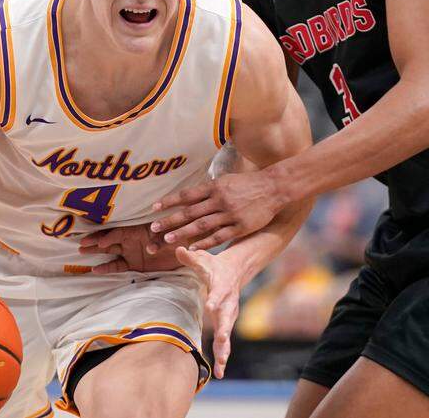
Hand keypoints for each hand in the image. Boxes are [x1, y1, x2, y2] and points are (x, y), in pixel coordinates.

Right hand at [78, 224, 183, 273]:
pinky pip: (118, 266)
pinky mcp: (134, 264)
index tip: (101, 243)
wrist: (187, 249)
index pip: (120, 232)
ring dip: (96, 251)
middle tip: (81, 244)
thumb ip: (161, 241)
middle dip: (95, 240)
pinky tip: (94, 270)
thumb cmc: (180, 236)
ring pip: (109, 250)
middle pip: (110, 239)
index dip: (110, 236)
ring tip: (81, 252)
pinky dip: (107, 268)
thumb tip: (151, 248)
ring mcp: (131, 252)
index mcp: (139, 230)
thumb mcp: (173, 236)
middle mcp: (132, 240)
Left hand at [150, 171, 284, 250]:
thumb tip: (190, 194)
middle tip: (153, 228)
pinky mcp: (240, 226)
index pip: (187, 195)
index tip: (154, 208)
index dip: (169, 201)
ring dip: (183, 232)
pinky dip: (205, 243)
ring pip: (202, 225)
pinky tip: (193, 248)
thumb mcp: (226, 180)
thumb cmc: (248, 183)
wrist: (274, 187)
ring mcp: (230, 214)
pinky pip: (219, 236)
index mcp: (215, 187)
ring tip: (167, 239)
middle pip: (190, 211)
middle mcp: (219, 200)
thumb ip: (209, 189)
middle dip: (170, 220)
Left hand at [176, 247, 241, 378]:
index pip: (218, 294)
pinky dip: (223, 357)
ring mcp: (229, 316)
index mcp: (221, 289)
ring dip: (224, 352)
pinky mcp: (227, 325)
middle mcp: (227, 305)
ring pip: (227, 336)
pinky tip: (219, 372)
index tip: (210, 305)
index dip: (214, 300)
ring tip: (221, 369)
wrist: (236, 271)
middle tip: (222, 343)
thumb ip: (190, 257)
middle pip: (226, 320)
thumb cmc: (216, 266)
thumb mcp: (204, 259)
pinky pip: (225, 343)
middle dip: (224, 332)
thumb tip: (178, 248)